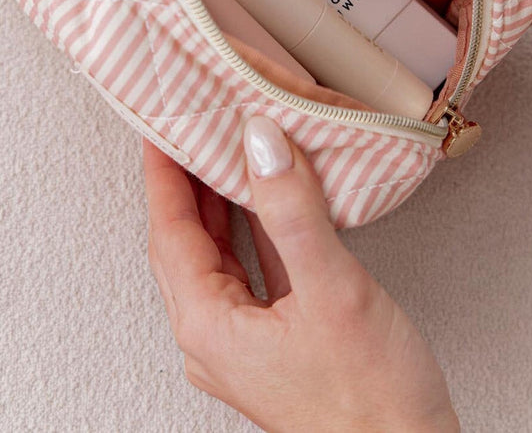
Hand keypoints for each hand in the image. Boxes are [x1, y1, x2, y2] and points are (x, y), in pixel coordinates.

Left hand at [143, 116, 458, 432]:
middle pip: (187, 242)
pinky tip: (274, 202)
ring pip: (221, 254)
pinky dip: (258, 228)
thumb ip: (292, 211)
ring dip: (221, 203)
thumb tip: (260, 143)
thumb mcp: (331, 291)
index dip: (163, 175)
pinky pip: (255, 268)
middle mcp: (217, 337)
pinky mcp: (279, 340)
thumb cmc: (372, 404)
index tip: (160, 128)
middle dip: (186, 183)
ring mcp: (247, 341)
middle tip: (191, 131)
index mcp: (210, 328)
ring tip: (226, 154)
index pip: (169, 232)